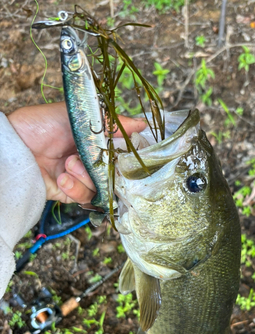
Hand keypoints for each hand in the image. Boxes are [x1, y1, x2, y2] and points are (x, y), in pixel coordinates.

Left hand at [8, 102, 145, 203]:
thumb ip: (111, 122)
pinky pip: (84, 196)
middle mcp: (89, 160)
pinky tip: (61, 177)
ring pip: (100, 186)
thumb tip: (142, 124)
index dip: (126, 156)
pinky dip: (74, 187)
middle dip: (105, 168)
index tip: (130, 156)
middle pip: (113, 173)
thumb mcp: (80, 116)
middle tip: (95, 159)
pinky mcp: (69, 192)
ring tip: (68, 165)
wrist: (14, 145)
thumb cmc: (41, 124)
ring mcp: (80, 177)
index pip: (119, 152)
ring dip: (86, 177)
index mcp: (94, 141)